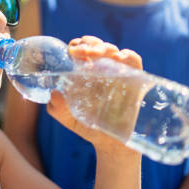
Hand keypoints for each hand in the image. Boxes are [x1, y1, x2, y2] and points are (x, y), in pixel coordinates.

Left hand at [47, 36, 142, 158]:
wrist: (111, 145)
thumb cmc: (89, 127)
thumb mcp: (68, 118)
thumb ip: (57, 107)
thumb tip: (54, 93)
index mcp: (86, 72)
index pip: (81, 49)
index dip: (77, 45)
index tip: (72, 51)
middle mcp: (102, 69)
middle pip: (97, 45)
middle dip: (90, 44)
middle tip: (83, 53)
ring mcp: (119, 73)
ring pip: (113, 50)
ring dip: (104, 48)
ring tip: (97, 56)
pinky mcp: (135, 80)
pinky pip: (134, 61)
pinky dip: (128, 56)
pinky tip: (119, 58)